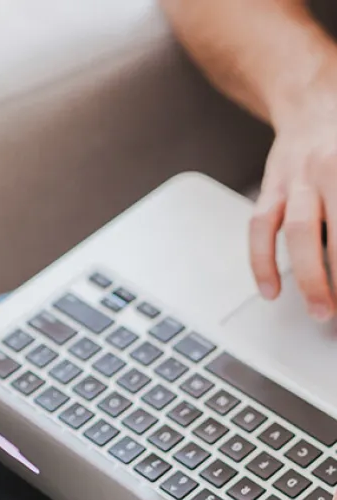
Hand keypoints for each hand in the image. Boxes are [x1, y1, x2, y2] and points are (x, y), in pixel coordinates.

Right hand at [249, 73, 336, 320]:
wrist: (312, 97)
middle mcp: (328, 171)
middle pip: (336, 233)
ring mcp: (296, 181)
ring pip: (299, 234)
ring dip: (309, 278)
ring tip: (321, 311)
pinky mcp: (271, 189)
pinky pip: (260, 229)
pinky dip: (262, 262)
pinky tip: (271, 290)